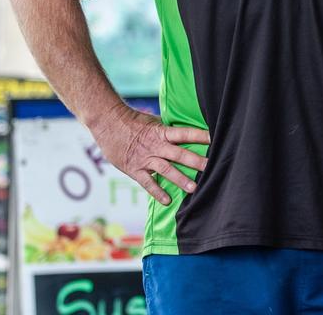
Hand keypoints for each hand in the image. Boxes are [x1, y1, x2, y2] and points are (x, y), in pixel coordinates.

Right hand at [90, 104, 209, 204]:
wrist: (107, 122)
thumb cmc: (132, 121)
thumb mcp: (153, 122)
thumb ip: (167, 130)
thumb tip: (185, 133)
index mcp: (162, 132)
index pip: (185, 133)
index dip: (200, 136)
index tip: (215, 139)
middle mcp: (155, 146)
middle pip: (179, 154)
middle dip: (196, 161)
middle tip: (211, 167)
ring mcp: (145, 158)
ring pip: (166, 169)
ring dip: (180, 179)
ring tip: (194, 188)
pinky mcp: (134, 169)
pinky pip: (147, 182)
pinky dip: (157, 192)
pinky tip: (167, 201)